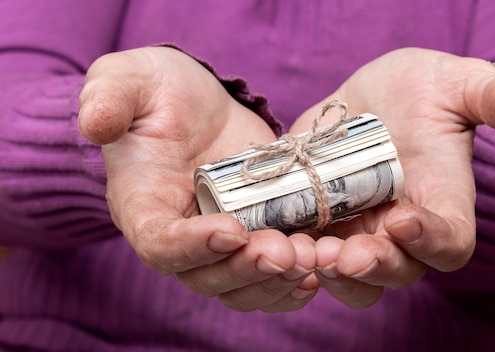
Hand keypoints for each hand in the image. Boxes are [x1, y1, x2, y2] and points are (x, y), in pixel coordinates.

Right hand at [78, 47, 317, 311]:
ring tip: (312, 258)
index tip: (232, 229)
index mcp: (143, 207)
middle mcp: (181, 237)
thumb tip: (94, 122)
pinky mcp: (258, 234)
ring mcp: (222, 242)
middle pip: (208, 278)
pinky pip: (272, 276)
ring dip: (278, 281)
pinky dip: (296, 279)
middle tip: (285, 252)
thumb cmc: (156, 94)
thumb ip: (108, 96)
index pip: (160, 244)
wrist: (197, 107)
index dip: (193, 247)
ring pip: (244, 286)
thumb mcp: (128, 80)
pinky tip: (323, 268)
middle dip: (247, 270)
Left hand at [290, 48, 494, 307]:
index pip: (449, 243)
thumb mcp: (456, 84)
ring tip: (306, 253)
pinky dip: (289, 254)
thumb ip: (488, 94)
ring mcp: (358, 233)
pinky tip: (270, 240)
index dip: (431, 241)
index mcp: (443, 205)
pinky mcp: (318, 225)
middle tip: (344, 254)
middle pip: (395, 273)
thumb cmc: (424, 93)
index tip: (405, 219)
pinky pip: (304, 255)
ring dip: (327, 273)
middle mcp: (401, 233)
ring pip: (348, 277)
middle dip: (371, 267)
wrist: (375, 102)